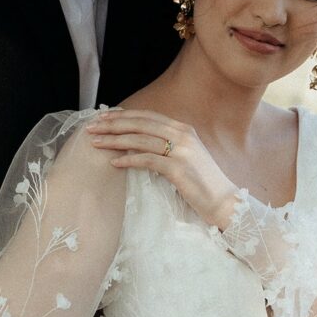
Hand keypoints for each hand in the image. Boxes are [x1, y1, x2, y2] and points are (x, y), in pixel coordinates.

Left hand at [86, 110, 237, 225]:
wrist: (224, 201)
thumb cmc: (201, 182)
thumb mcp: (185, 155)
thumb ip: (166, 144)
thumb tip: (135, 142)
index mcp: (183, 129)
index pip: (147, 116)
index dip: (123, 116)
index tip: (103, 118)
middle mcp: (182, 135)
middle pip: (140, 124)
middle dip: (113, 124)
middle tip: (92, 127)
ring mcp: (181, 150)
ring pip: (140, 140)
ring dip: (115, 140)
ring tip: (96, 143)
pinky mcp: (178, 168)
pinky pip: (147, 160)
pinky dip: (128, 160)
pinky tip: (114, 163)